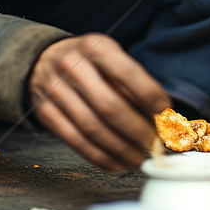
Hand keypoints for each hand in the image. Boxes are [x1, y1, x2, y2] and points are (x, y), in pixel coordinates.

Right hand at [27, 33, 170, 169]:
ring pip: (93, 128)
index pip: (127, 73)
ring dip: (121, 149)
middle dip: (137, 131)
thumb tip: (162, 119)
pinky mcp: (45, 112)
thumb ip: (133, 84)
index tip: (166, 114)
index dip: (150, 96)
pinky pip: (76, 141)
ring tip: (139, 159)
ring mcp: (55, 89)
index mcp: (95, 46)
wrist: (43, 60)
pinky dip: (100, 157)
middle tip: (155, 145)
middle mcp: (72, 65)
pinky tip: (118, 163)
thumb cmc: (90, 63)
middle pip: (110, 106)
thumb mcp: (111, 58)